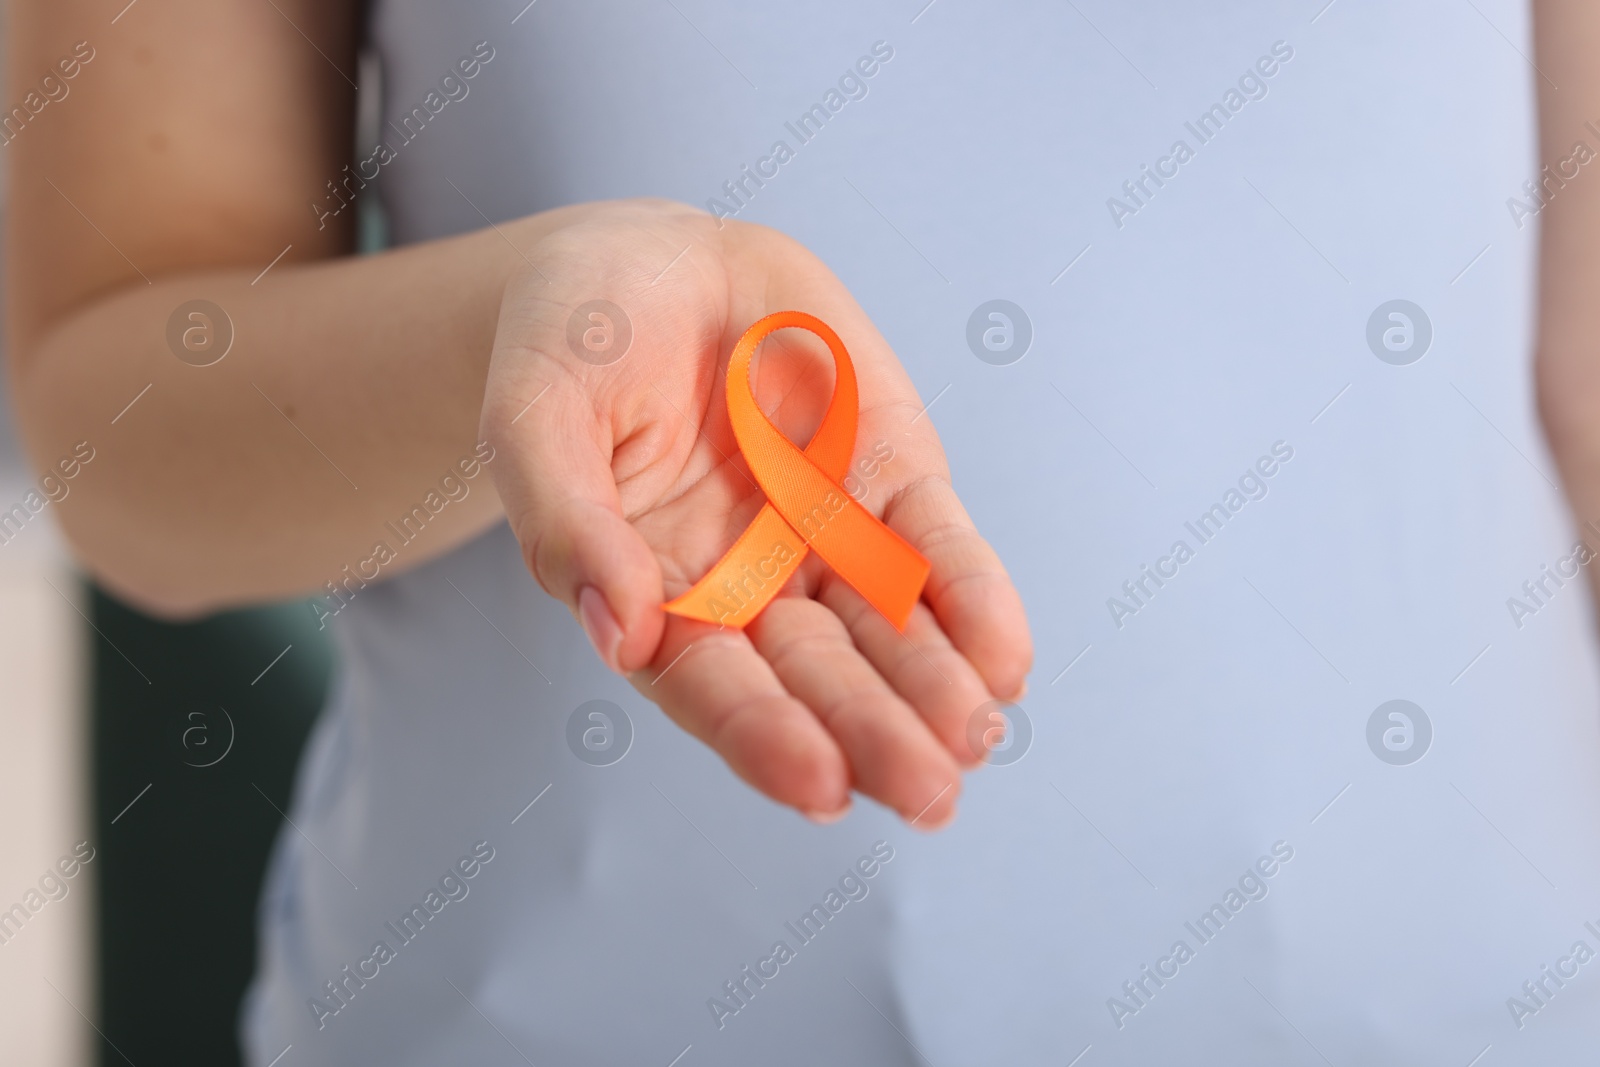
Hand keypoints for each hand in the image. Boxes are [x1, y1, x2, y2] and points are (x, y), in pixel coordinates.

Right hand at [481, 199, 1031, 827]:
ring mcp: (828, 536)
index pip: (714, 685)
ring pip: (891, 627)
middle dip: (875, 734)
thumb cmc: (572, 345)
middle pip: (819, 676)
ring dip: (937, 684)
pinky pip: (938, 545)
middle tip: (929, 791)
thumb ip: (567, 523)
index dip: (764, 734)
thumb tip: (619, 635)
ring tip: (976, 733)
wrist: (652, 263)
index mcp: (658, 595)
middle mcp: (751, 587)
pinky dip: (975, 597)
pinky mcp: (892, 477)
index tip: (820, 782)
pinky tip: (1004, 655)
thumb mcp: (535, 416)